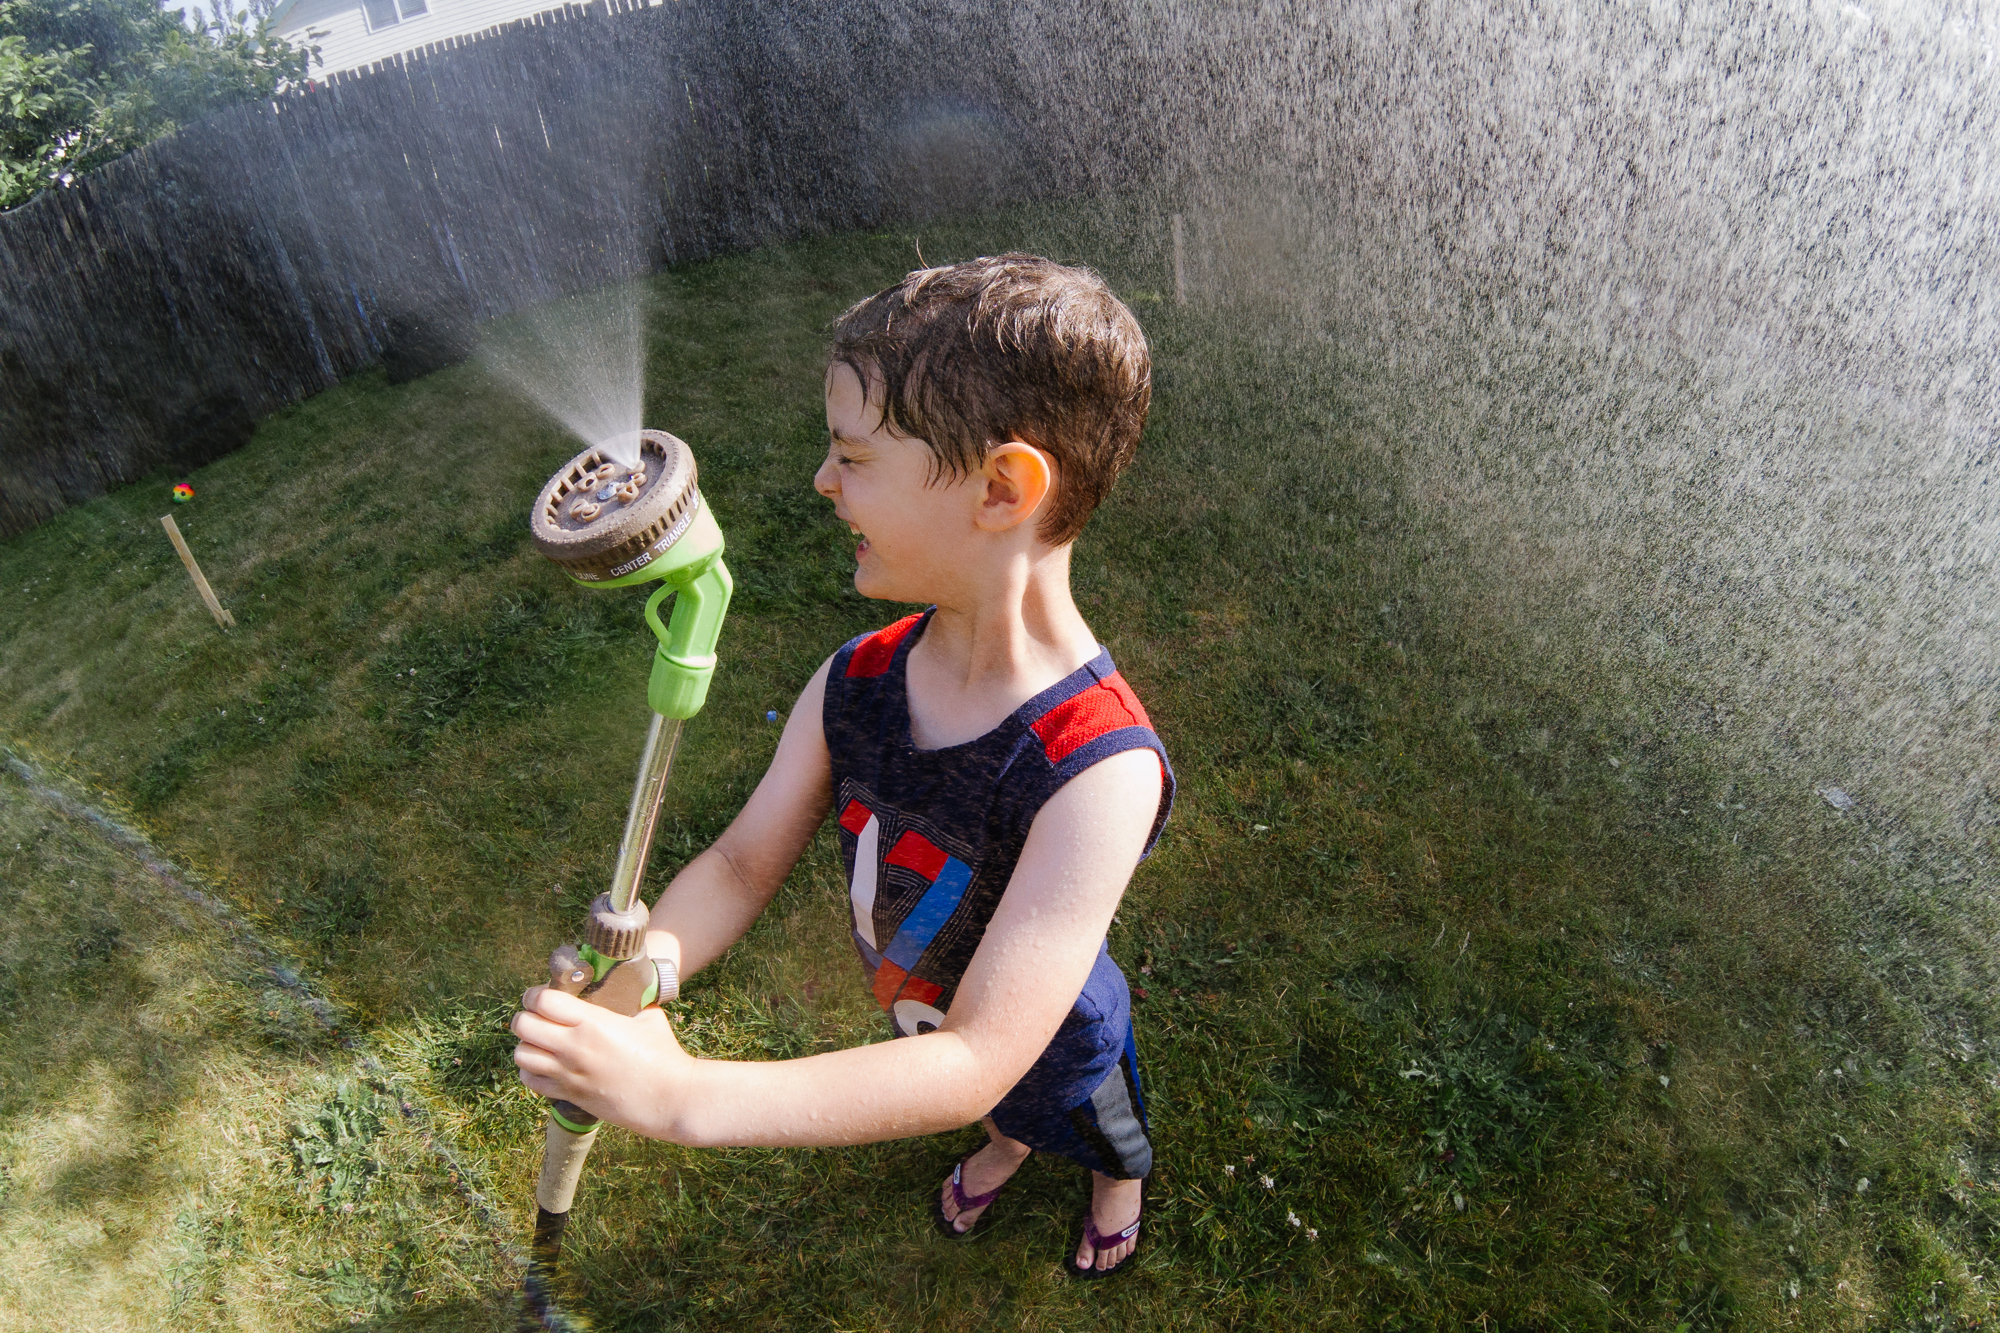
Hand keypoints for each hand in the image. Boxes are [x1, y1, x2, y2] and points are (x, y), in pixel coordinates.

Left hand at [511, 985, 694, 1138]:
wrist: (670, 1098)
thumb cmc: (664, 1055)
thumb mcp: (648, 1017)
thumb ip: (630, 1004)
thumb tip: (625, 994)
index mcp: (593, 1023)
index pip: (542, 1001)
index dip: (535, 995)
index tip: (541, 995)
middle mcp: (574, 1047)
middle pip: (522, 1025)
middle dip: (525, 1017)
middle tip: (537, 1017)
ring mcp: (569, 1074)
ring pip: (521, 1055)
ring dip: (526, 1045)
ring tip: (540, 1042)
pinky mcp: (570, 1096)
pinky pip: (531, 1081)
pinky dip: (531, 1072)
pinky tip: (545, 1066)